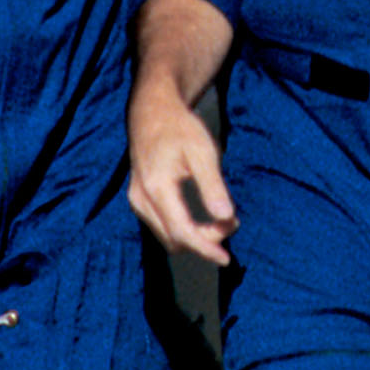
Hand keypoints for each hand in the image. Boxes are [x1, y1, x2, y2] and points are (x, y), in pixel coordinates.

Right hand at [129, 85, 235, 268]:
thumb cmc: (179, 128)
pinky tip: (202, 218)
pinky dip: (184, 229)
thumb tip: (226, 217)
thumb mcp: (202, 152)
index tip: (227, 258)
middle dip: (205, 240)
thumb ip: (212, 185)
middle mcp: (141, 200)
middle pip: (175, 239)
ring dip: (195, 237)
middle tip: (232, 223)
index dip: (205, 248)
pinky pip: (162, 226)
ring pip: (168, 236)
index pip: (182, 232)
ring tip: (221, 220)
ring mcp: (137, 201)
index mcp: (156, 188)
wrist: (152, 111)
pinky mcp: (139, 199)